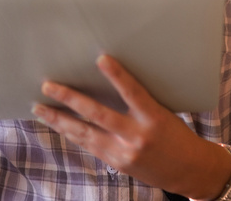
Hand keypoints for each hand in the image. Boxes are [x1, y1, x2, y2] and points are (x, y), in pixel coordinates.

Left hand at [31, 55, 222, 194]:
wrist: (190, 171)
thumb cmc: (176, 134)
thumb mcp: (164, 112)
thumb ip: (138, 101)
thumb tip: (107, 79)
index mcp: (154, 118)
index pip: (133, 92)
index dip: (117, 75)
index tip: (101, 58)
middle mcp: (137, 136)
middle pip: (99, 114)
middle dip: (70, 99)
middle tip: (48, 85)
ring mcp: (125, 152)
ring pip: (85, 133)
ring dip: (60, 120)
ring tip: (40, 107)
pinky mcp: (117, 164)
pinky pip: (89, 145)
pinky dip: (71, 133)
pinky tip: (57, 124)